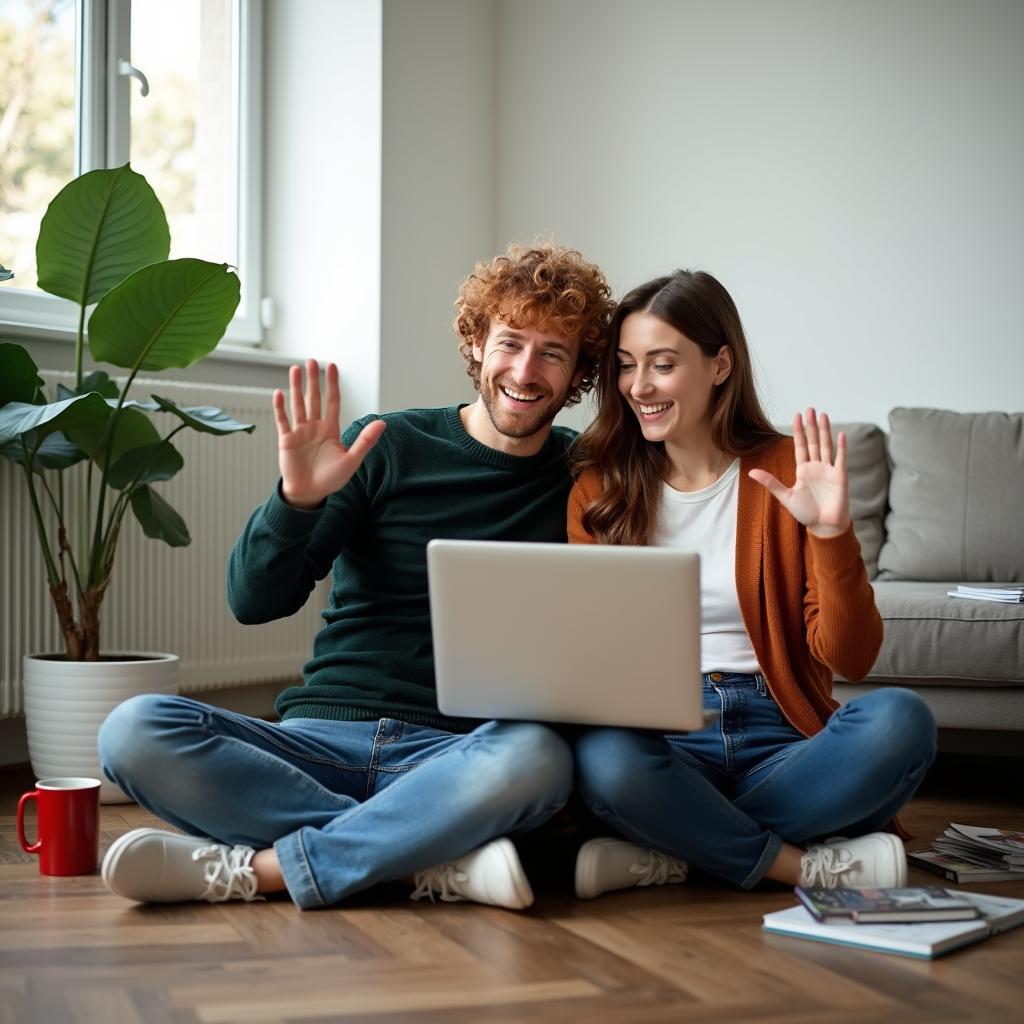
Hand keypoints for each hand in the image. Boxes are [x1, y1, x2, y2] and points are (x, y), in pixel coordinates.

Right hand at [273, 360, 385, 508]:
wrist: (310, 494)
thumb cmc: (331, 479)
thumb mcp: (352, 459)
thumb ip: (365, 440)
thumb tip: (382, 423)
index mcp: (330, 429)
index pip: (333, 401)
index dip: (333, 384)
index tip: (332, 367)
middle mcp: (315, 427)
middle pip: (314, 398)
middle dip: (313, 380)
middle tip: (312, 361)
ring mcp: (300, 432)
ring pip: (298, 404)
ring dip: (296, 387)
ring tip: (295, 369)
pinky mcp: (286, 440)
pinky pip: (283, 420)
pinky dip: (280, 408)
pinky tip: (279, 393)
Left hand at [748, 408, 849, 537]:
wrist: (824, 526)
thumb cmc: (806, 513)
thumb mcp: (786, 496)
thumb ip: (770, 483)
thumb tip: (750, 472)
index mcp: (803, 470)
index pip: (800, 446)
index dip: (798, 431)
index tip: (796, 415)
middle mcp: (816, 467)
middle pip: (813, 442)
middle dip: (811, 426)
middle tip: (809, 408)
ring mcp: (829, 470)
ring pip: (826, 446)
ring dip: (825, 431)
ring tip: (823, 415)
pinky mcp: (840, 476)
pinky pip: (841, 459)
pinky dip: (842, 447)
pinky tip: (841, 434)